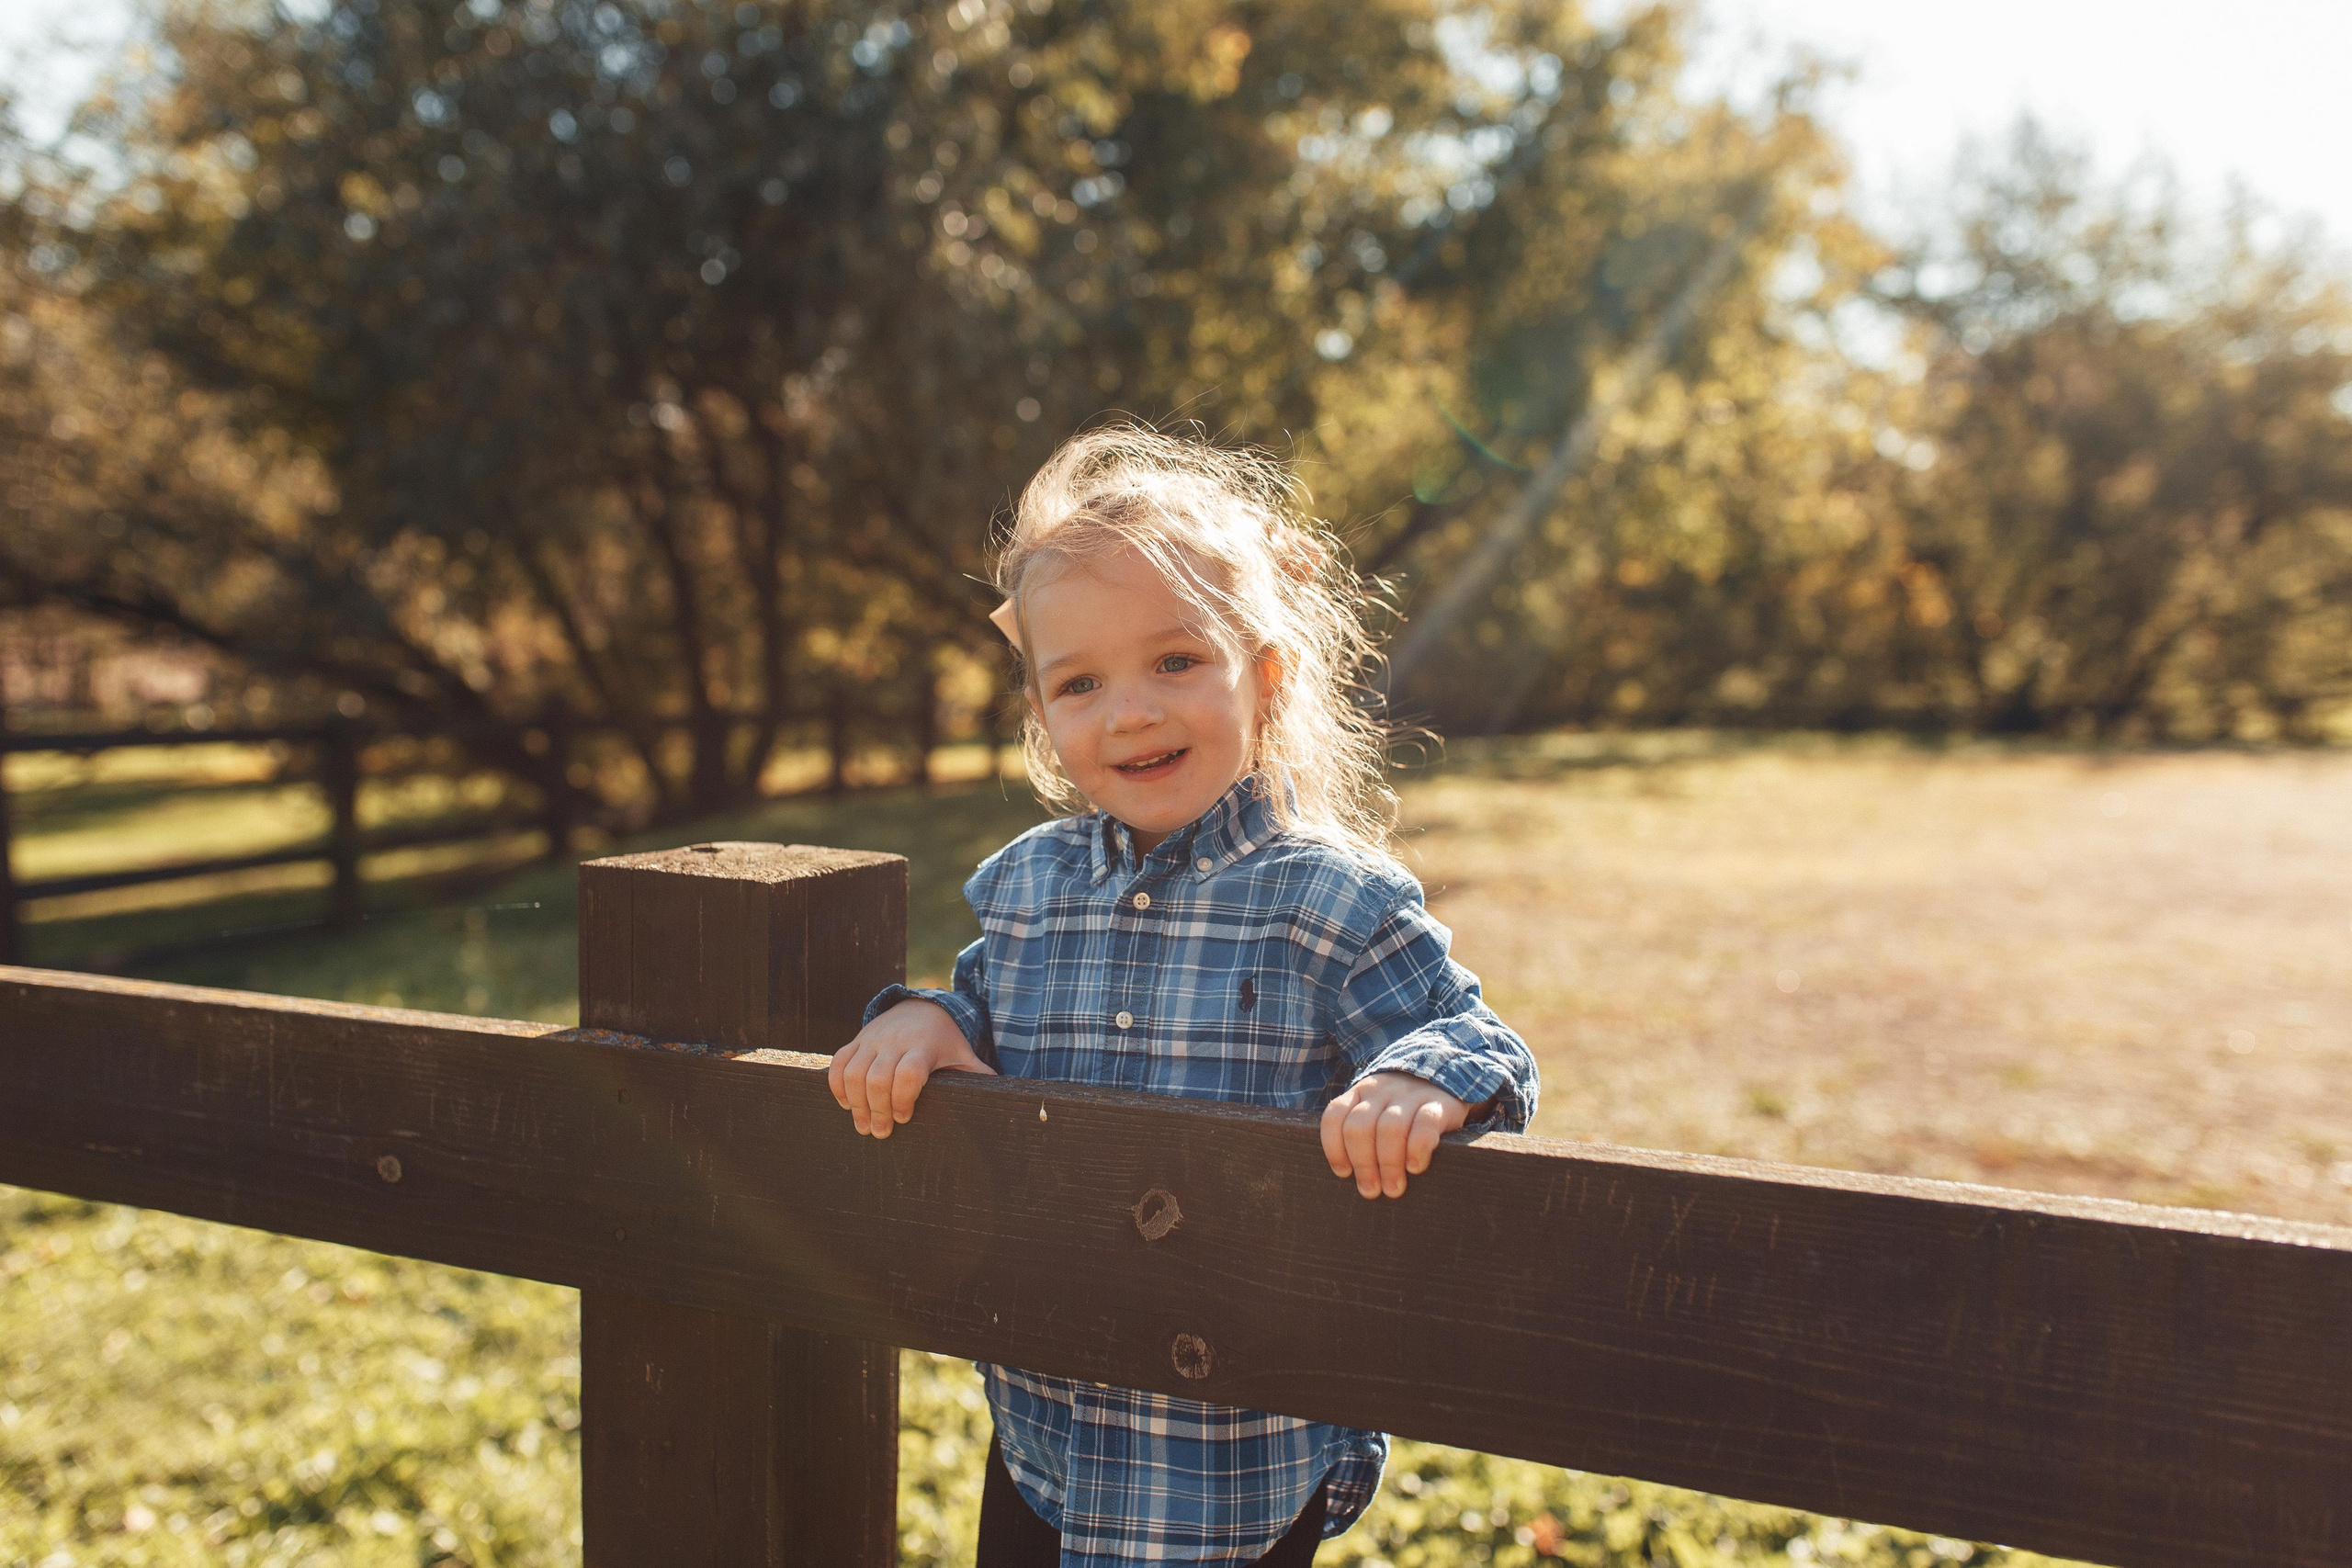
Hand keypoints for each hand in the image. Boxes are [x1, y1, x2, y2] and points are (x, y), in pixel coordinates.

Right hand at [828, 999, 995, 1137]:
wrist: (921, 1007)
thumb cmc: (944, 1041)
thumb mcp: (963, 1055)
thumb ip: (977, 1077)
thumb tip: (1001, 1102)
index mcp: (923, 1047)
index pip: (908, 1073)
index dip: (903, 1098)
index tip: (904, 1118)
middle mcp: (895, 1041)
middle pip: (878, 1078)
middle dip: (877, 1110)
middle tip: (881, 1133)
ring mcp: (872, 1040)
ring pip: (853, 1073)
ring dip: (855, 1104)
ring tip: (863, 1125)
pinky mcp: (857, 1040)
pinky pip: (838, 1063)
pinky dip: (837, 1086)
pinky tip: (846, 1104)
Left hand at [1320, 1072, 1474, 1199]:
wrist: (1447, 1079)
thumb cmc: (1405, 1112)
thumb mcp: (1378, 1112)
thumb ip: (1364, 1135)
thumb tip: (1355, 1180)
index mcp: (1361, 1093)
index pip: (1335, 1116)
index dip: (1334, 1148)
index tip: (1343, 1173)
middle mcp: (1382, 1091)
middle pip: (1360, 1127)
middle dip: (1362, 1163)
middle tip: (1370, 1191)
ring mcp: (1411, 1095)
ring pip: (1390, 1128)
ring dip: (1388, 1163)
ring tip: (1393, 1188)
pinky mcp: (1440, 1104)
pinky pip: (1424, 1125)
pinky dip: (1417, 1150)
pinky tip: (1415, 1167)